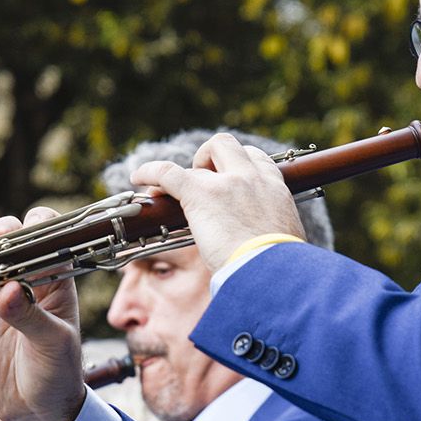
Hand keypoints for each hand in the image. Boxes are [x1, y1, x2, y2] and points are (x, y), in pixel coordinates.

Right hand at [0, 208, 83, 420]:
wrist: (36, 412)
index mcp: (55, 282)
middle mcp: (25, 282)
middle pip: (9, 243)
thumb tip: (8, 290)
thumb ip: (31, 317)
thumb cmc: (59, 375)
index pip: (48, 241)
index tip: (22, 231)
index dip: (35, 228)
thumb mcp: (53, 346)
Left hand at [129, 133, 303, 270]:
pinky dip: (150, 171)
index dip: (238, 165)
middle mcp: (252, 178)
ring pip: (203, 155)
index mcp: (275, 189)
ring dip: (187, 170)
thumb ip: (271, 233)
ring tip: (172, 190)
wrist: (270, 274)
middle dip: (211, 157)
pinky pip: (169, 172)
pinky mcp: (200, 194)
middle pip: (227, 146)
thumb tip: (264, 250)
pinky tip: (138, 177)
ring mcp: (227, 183)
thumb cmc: (277, 269)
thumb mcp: (282, 242)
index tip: (229, 179)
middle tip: (203, 182)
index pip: (256, 159)